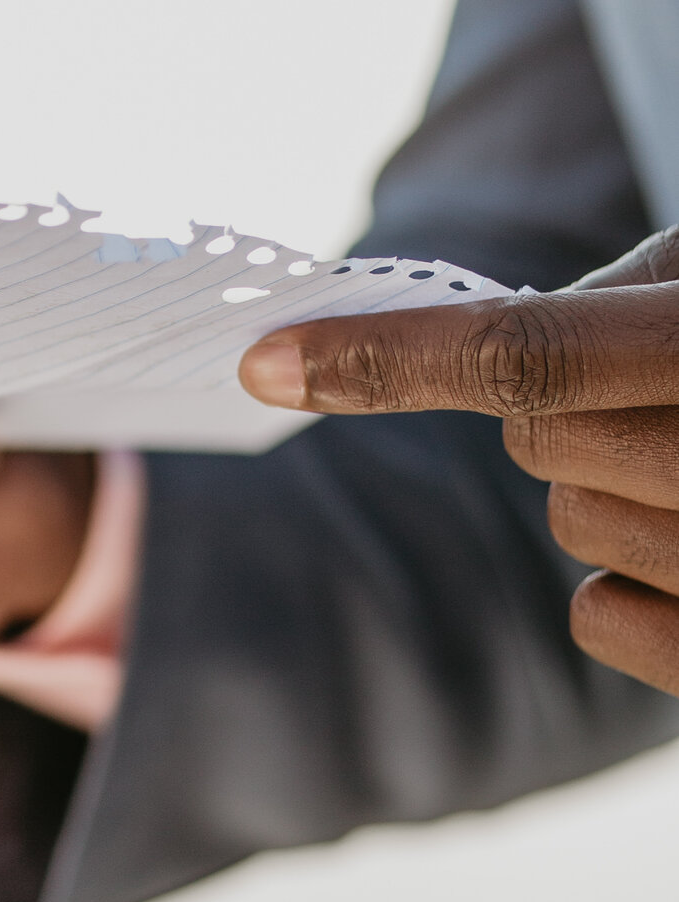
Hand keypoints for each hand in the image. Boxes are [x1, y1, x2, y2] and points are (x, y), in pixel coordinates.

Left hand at [241, 231, 678, 692]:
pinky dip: (629, 583)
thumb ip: (651, 285)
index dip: (386, 359)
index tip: (263, 359)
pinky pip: (602, 616)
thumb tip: (495, 345)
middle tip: (669, 386)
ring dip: (615, 487)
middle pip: (541, 443)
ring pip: (573, 526)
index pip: (531, 356)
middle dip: (567, 408)